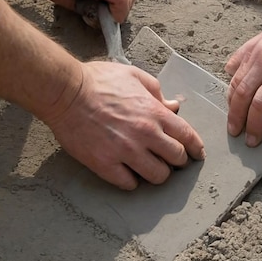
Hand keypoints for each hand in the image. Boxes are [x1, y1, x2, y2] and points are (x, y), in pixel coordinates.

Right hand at [46, 61, 205, 189]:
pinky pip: (129, 184)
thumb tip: (173, 106)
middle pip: (177, 159)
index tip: (197, 154)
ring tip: (150, 168)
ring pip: (157, 176)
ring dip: (157, 173)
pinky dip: (131, 181)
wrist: (64, 92)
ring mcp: (125, 151)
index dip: (196, 148)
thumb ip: (157, 91)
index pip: (187, 136)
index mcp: (154, 112)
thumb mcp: (134, 76)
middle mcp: (145, 134)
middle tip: (170, 160)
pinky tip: (127, 173)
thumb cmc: (98, 81)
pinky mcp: (105, 164)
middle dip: (178, 161)